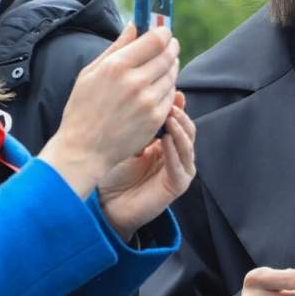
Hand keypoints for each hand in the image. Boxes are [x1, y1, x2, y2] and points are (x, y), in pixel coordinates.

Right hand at [39, 24, 178, 197]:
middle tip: (172, 45)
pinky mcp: (156, 118)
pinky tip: (160, 87)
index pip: (155, 40)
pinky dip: (169, 88)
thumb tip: (133, 26)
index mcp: (116, 66)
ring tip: (165, 64)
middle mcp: (135, 82)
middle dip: (172, 47)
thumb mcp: (90, 72)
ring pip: (172, 75)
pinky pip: (171, 96)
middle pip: (168, 56)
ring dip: (172, 67)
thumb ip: (116, 47)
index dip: (164, 33)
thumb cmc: (83, 109)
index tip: (165, 32)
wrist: (84, 148)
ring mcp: (148, 101)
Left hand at [98, 94, 195, 240]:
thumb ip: (137, 123)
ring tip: (169, 117)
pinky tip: (164, 140)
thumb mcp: (125, 141)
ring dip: (179, 131)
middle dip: (180, 116)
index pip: (178, 121)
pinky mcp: (177, 186)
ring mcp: (179, 171)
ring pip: (188, 147)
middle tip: (168, 103)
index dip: (175, 106)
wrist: (106, 204)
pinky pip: (181, 167)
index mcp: (166, 145)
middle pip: (188, 131)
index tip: (168, 90)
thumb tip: (143, 95)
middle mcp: (176, 156)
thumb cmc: (112, 172)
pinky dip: (174, 152)